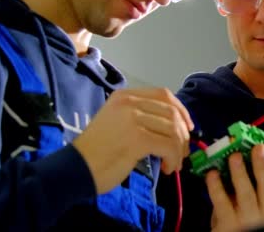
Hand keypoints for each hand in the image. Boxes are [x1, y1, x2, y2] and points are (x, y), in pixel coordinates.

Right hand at [72, 88, 193, 193]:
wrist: (75, 168)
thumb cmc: (96, 150)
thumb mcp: (117, 121)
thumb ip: (141, 116)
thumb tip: (175, 126)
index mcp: (125, 96)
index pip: (164, 95)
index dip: (181, 111)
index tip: (188, 128)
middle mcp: (129, 103)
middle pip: (172, 113)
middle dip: (183, 135)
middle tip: (182, 152)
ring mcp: (133, 119)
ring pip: (173, 130)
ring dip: (179, 150)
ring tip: (174, 163)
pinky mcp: (136, 138)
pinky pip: (168, 145)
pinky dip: (173, 158)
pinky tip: (167, 168)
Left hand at [206, 144, 263, 231]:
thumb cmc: (242, 217)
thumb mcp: (254, 202)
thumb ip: (254, 183)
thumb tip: (244, 153)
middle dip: (263, 166)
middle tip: (258, 148)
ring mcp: (248, 220)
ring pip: (246, 194)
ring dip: (240, 173)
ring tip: (234, 156)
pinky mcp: (228, 224)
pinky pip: (222, 202)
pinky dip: (216, 186)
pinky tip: (212, 174)